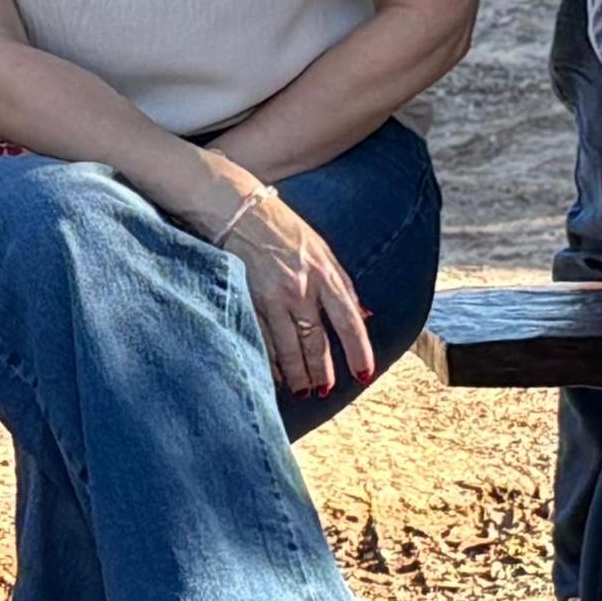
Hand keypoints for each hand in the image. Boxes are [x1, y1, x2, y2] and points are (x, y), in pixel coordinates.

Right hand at [199, 164, 373, 397]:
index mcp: (325, 273)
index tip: (363, 374)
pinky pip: (263, 339)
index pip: (349, 321)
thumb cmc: (281, 227)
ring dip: (298, 373)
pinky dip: (270, 360)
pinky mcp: (248, 299)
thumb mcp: (320, 249)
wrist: (237, 208)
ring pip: (290, 346)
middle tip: (325, 390)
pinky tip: (275, 374)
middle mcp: (301, 287)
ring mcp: (272, 296)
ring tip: (303, 391)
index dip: (358, 351)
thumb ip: (340, 284)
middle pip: (317, 340)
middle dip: (322, 370)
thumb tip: (363, 314)